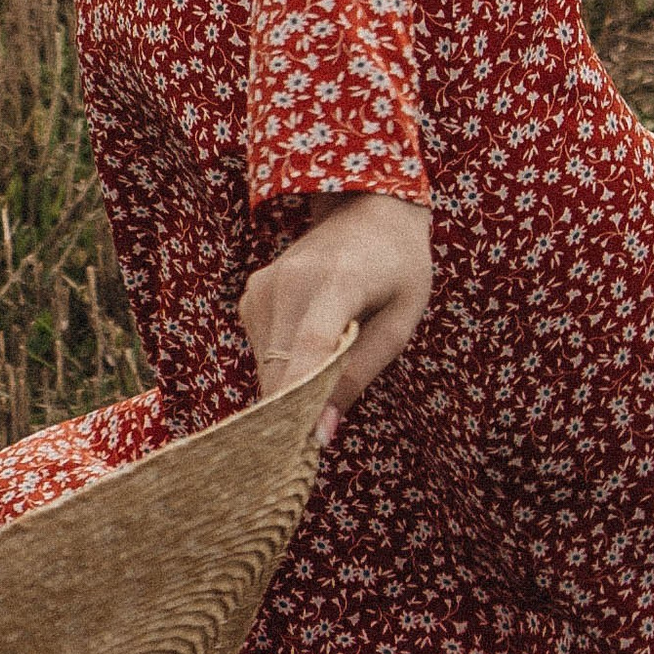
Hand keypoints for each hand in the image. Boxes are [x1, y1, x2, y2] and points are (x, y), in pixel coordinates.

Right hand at [240, 190, 431, 434]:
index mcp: (338, 280)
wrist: (370, 208)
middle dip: (295, 412)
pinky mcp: (253, 292)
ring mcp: (265, 284)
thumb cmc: (399, 268)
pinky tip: (312, 346)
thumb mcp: (401, 323)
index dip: (306, 401)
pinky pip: (262, 351)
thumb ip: (360, 373)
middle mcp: (290, 280)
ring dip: (291, 388)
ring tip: (330, 371)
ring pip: (266, 367)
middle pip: (278, 370)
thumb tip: (322, 433)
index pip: (311, 346)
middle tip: (321, 436)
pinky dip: (283, 366)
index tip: (310, 445)